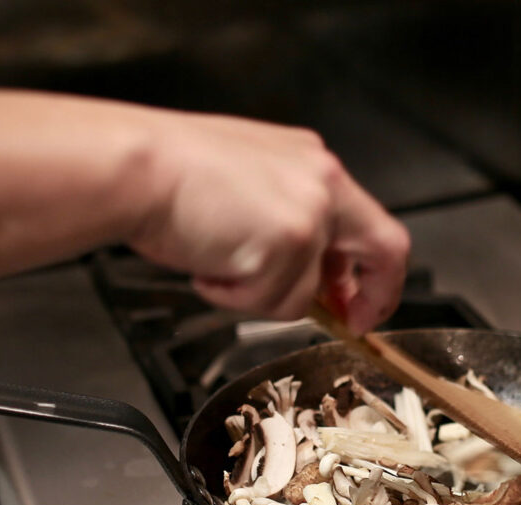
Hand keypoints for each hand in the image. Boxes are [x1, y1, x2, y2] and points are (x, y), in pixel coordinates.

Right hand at [130, 115, 409, 334]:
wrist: (135, 166)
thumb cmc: (169, 174)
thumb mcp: (247, 187)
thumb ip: (287, 222)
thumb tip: (307, 275)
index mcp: (312, 165)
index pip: (368, 223)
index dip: (369, 271)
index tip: (356, 299)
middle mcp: (322, 184)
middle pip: (385, 250)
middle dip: (372, 299)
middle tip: (352, 324)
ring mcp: (310, 214)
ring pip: (306, 292)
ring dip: (258, 297)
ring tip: (215, 264)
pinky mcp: (289, 243)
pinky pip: (272, 301)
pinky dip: (235, 298)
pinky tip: (208, 265)